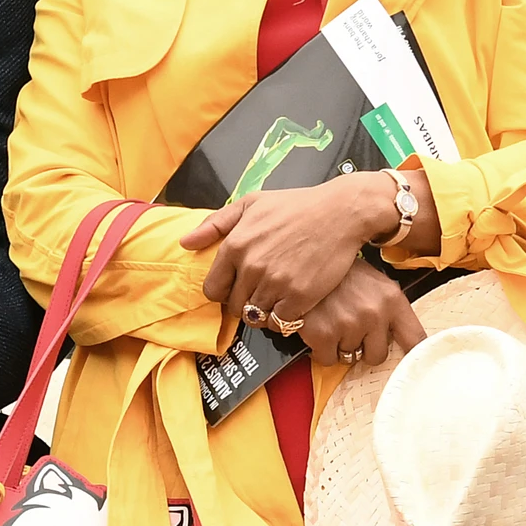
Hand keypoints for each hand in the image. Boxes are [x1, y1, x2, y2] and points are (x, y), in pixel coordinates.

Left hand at [179, 171, 401, 329]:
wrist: (340, 212)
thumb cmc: (296, 206)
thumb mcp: (251, 203)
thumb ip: (216, 224)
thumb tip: (185, 243)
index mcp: (235, 245)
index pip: (213, 289)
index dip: (223, 292)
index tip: (237, 288)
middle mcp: (251, 266)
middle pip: (235, 306)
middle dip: (245, 303)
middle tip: (262, 293)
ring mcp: (275, 283)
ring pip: (256, 317)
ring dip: (264, 313)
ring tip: (278, 298)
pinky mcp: (299, 296)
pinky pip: (281, 322)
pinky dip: (284, 319)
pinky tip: (292, 305)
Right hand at [297, 261, 425, 366]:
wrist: (303, 257)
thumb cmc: (338, 271)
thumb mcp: (373, 281)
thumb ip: (388, 307)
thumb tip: (401, 338)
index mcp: (391, 298)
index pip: (416, 340)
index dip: (413, 356)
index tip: (410, 365)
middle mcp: (374, 312)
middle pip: (378, 356)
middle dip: (363, 347)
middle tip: (350, 328)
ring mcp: (348, 324)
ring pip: (349, 357)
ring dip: (339, 345)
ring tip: (331, 320)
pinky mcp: (323, 334)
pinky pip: (327, 359)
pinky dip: (320, 349)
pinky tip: (318, 328)